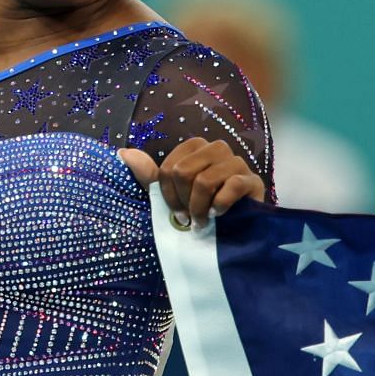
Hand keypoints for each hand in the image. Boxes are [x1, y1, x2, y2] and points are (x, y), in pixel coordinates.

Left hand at [118, 139, 264, 226]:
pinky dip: (220, 206)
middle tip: (190, 220)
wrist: (241, 228)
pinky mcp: (252, 180)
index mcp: (196, 147)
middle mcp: (217, 148)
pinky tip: (220, 215)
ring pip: (204, 181)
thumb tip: (122, 153)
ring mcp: (237, 162)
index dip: (168, 196)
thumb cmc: (204, 207)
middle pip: (183, 172)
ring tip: (203, 222)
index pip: (169, 168)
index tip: (177, 214)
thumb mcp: (174, 193)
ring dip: (200, 209)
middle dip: (184, 202)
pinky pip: (230, 187)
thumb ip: (150, 175)